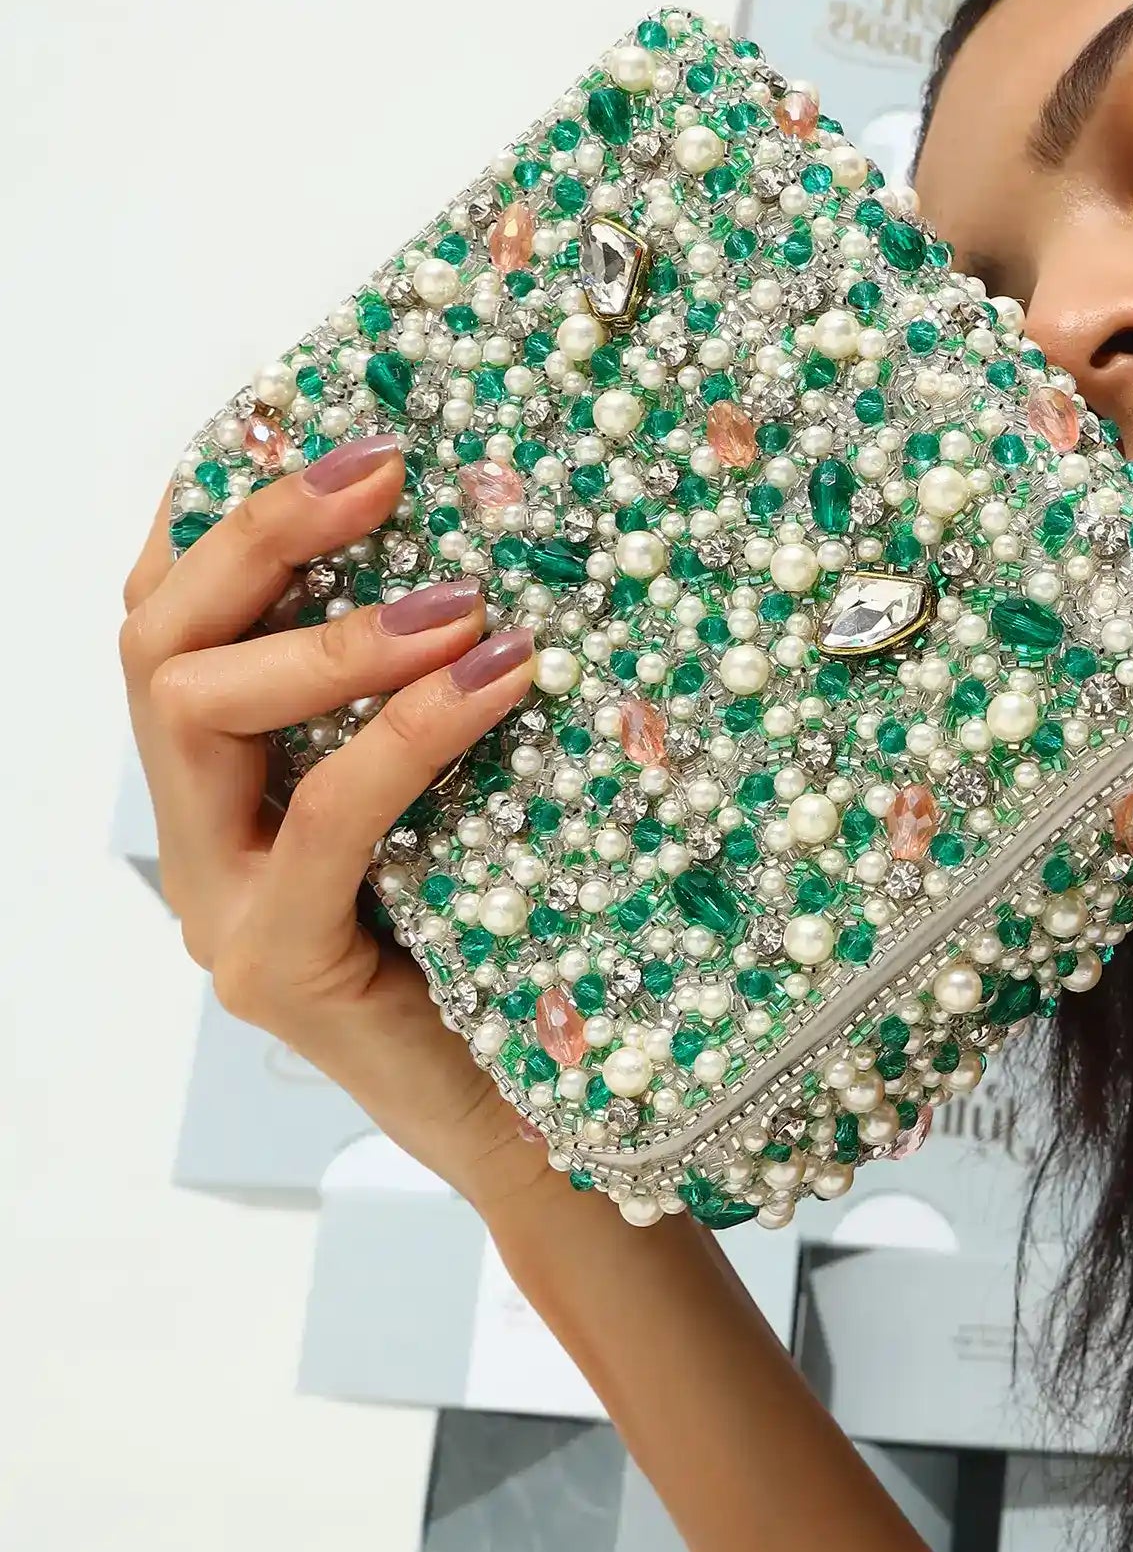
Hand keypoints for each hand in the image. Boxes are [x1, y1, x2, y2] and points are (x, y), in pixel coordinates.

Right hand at [119, 436, 558, 1218]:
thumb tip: (531, 536)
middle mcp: (202, 836)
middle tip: (385, 468)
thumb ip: (454, 691)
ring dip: (329, 632)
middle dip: (259, 532)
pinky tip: (495, 679)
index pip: (168, 613)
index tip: (323, 420)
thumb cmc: (526, 944)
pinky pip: (322, 820)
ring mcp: (225, 906)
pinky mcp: (280, 966)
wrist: (554, 1131)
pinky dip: (407, 734)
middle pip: (158, 639)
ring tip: (462, 596)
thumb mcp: (476, 789)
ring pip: (197, 712)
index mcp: (228, 783)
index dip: (221, 508)